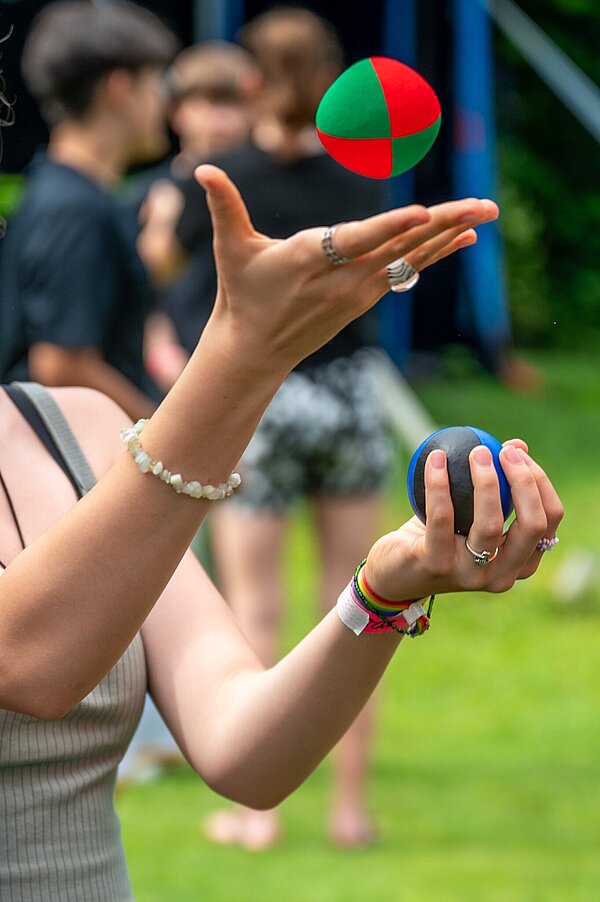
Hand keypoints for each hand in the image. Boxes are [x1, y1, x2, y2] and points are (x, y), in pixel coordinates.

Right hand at [195, 164, 498, 371]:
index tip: (423, 213)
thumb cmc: (241, 295)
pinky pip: (408, 271)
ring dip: (449, 234)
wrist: (255, 350)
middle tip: (484, 205)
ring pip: (410, 257)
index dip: (390, 227)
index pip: (356, 241)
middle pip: (399, 246)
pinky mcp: (366, 298)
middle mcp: (342, 278)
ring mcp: (359, 291)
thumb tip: (202, 168)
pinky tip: (462, 240)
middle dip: (444, 223)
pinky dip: (436, 253)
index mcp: (310, 260)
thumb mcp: (231, 249)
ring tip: (486, 214)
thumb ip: (224, 206)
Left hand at [364, 440, 562, 600]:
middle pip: (532, 525)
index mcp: (519, 563)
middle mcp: (501, 575)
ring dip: (486, 481)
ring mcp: (470, 574)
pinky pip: (442, 517)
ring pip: (490, 524)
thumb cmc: (439, 539)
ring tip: (477, 451)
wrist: (395, 575)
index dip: (540, 483)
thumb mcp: (470, 513)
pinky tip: (436, 459)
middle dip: (524, 481)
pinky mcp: (436, 565)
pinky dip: (439, 483)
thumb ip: (497, 484)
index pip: (548, 521)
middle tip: (503, 451)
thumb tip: (517, 445)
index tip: (519, 454)